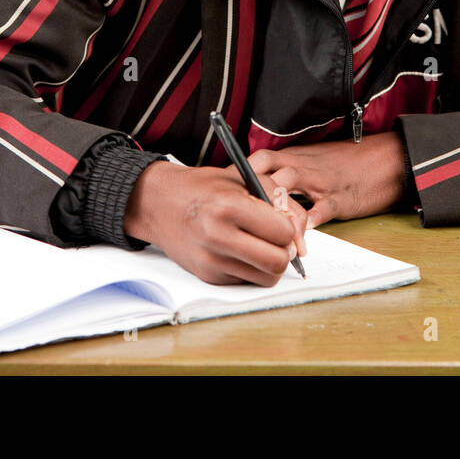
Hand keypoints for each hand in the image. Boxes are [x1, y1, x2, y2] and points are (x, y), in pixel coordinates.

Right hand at [122, 161, 307, 285]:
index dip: (289, 227)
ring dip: (270, 263)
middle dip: (285, 251)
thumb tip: (300, 237)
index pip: (281, 232)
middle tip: (278, 240)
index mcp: (227, 207)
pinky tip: (238, 250)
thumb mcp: (244, 178)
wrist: (159, 203)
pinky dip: (251, 269)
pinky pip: (247, 280)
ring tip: (260, 244)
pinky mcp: (208, 276)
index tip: (282, 222)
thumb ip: (279, 199)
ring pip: (265, 278)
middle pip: (277, 262)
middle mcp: (217, 237)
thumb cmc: (205, 188)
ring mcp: (211, 261)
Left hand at [246, 131, 406, 228]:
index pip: (258, 159)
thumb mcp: (314, 162)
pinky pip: (322, 207)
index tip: (222, 196)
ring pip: (288, 183)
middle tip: (233, 213)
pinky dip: (309, 220)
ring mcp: (321, 180)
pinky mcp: (340, 197)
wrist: (387, 159)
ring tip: (261, 227)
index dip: (238, 175)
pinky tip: (300, 236)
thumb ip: (289, 172)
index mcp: (295, 156)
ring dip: (271, 205)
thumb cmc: (347, 164)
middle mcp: (303, 164)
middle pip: (265, 168)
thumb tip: (258, 190)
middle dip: (246, 189)